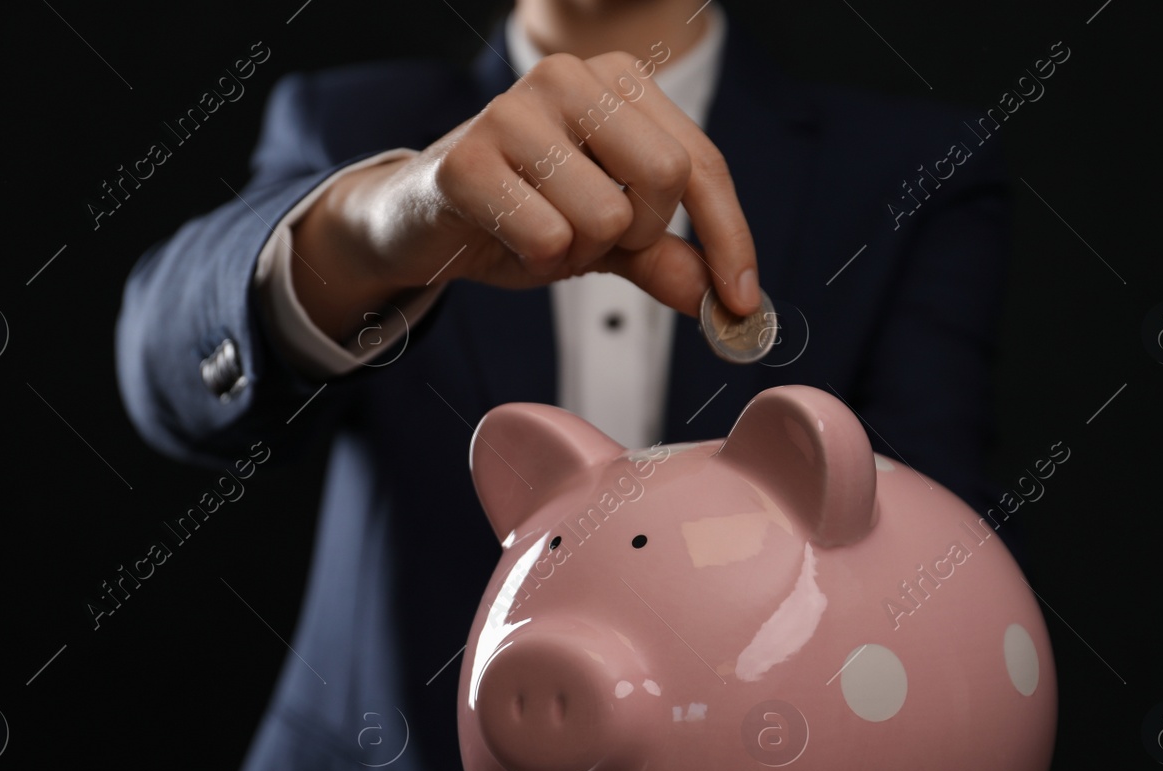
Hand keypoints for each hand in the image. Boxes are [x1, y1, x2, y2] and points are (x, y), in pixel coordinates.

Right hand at [294, 50, 760, 335]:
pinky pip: (549, 238)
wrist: (419, 220)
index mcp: (617, 81)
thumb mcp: (607, 237)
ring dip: (582, 252)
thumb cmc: (521, 214)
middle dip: (642, 235)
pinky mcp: (468, 158)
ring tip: (543, 234)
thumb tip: (727, 301)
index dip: (730, 238)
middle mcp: (570, 77)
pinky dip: (539, 261)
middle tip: (598, 241)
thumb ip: (666, 258)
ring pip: (608, 217)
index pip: (701, 162)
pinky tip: (507, 238)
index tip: (744, 301)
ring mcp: (515, 110)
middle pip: (665, 180)